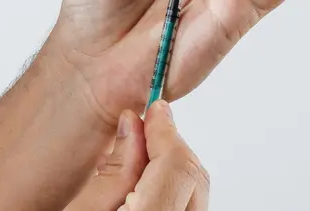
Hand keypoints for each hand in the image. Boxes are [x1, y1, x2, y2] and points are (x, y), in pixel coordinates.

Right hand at [65, 101, 208, 210]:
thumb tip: (133, 126)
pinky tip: (140, 190)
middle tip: (139, 130)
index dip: (164, 130)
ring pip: (195, 191)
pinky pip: (188, 206)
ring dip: (169, 170)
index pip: (177, 164)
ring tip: (132, 163)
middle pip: (194, 175)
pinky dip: (170, 191)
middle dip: (168, 147)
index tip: (153, 108)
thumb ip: (113, 171)